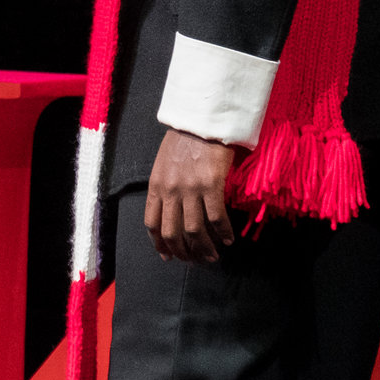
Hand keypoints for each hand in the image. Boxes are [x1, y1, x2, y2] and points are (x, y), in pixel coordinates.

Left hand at [144, 127, 241, 261]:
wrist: (201, 119)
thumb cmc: (184, 139)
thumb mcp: (164, 163)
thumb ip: (166, 187)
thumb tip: (173, 210)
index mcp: (157, 186)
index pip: (152, 224)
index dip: (160, 244)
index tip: (168, 256)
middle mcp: (170, 190)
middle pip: (172, 233)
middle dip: (184, 252)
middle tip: (195, 260)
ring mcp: (190, 189)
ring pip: (194, 231)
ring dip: (204, 248)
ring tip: (212, 256)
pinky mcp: (211, 185)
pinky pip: (216, 218)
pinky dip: (222, 233)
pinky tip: (228, 239)